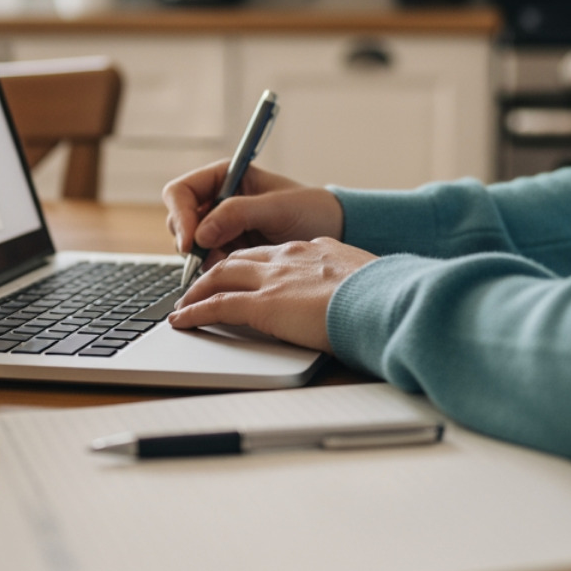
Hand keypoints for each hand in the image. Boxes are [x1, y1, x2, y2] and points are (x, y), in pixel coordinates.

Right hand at [162, 161, 343, 266]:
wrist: (333, 232)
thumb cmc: (311, 209)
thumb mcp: (277, 208)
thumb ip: (238, 214)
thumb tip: (200, 233)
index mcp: (225, 177)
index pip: (181, 192)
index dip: (181, 216)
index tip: (192, 242)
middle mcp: (217, 200)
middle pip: (180, 221)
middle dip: (191, 241)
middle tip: (211, 258)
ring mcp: (221, 227)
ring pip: (190, 246)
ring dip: (205, 258)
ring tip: (235, 261)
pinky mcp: (229, 250)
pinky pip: (208, 262)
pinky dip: (217, 269)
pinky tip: (239, 269)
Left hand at [169, 238, 376, 351]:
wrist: (386, 301)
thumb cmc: (388, 298)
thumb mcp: (371, 284)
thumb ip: (356, 288)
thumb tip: (363, 304)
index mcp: (319, 249)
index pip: (277, 253)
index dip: (256, 264)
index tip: (249, 274)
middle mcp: (291, 257)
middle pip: (241, 259)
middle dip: (219, 270)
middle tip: (204, 285)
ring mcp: (274, 279)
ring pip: (220, 276)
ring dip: (199, 289)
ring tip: (186, 303)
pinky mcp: (262, 304)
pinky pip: (217, 306)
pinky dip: (195, 312)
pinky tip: (182, 321)